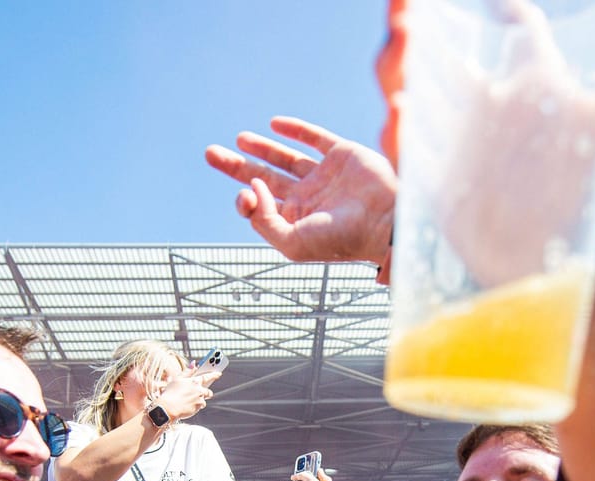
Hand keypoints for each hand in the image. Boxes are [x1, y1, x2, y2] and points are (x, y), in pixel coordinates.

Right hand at [151, 370, 217, 422]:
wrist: (168, 408)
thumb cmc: (170, 393)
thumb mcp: (177, 379)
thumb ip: (187, 371)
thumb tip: (194, 363)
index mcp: (194, 381)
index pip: (207, 376)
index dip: (214, 375)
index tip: (219, 374)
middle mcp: (199, 389)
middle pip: (208, 391)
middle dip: (207, 392)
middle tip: (202, 393)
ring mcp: (200, 398)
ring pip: (203, 399)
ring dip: (199, 400)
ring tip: (189, 401)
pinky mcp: (199, 406)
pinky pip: (200, 406)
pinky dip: (196, 406)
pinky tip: (188, 406)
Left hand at [206, 116, 396, 278]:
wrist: (384, 221)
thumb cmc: (341, 239)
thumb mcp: (292, 242)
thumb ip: (263, 220)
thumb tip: (250, 188)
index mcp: (296, 219)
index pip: (259, 204)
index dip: (244, 197)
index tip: (247, 193)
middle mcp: (308, 197)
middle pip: (264, 178)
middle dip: (236, 166)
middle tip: (210, 153)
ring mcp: (325, 175)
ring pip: (286, 158)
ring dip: (262, 148)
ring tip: (240, 138)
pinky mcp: (342, 155)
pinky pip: (315, 138)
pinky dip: (295, 129)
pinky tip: (275, 123)